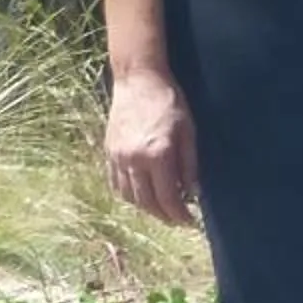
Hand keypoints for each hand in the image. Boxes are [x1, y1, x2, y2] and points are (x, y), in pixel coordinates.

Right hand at [104, 70, 200, 226]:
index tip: (190, 222)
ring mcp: (117, 157)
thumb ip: (190, 164)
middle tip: (178, 221)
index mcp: (157, 154)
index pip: (168, 198)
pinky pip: (116, 184)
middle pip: (147, 202)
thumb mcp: (189, 130)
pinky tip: (142, 194)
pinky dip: (129, 195)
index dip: (180, 215)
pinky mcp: (109, 152)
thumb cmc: (170, 101)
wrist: (138, 79)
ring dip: (146, 208)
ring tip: (162, 209)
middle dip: (164, 216)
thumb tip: (193, 192)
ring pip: (129, 197)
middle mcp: (134, 160)